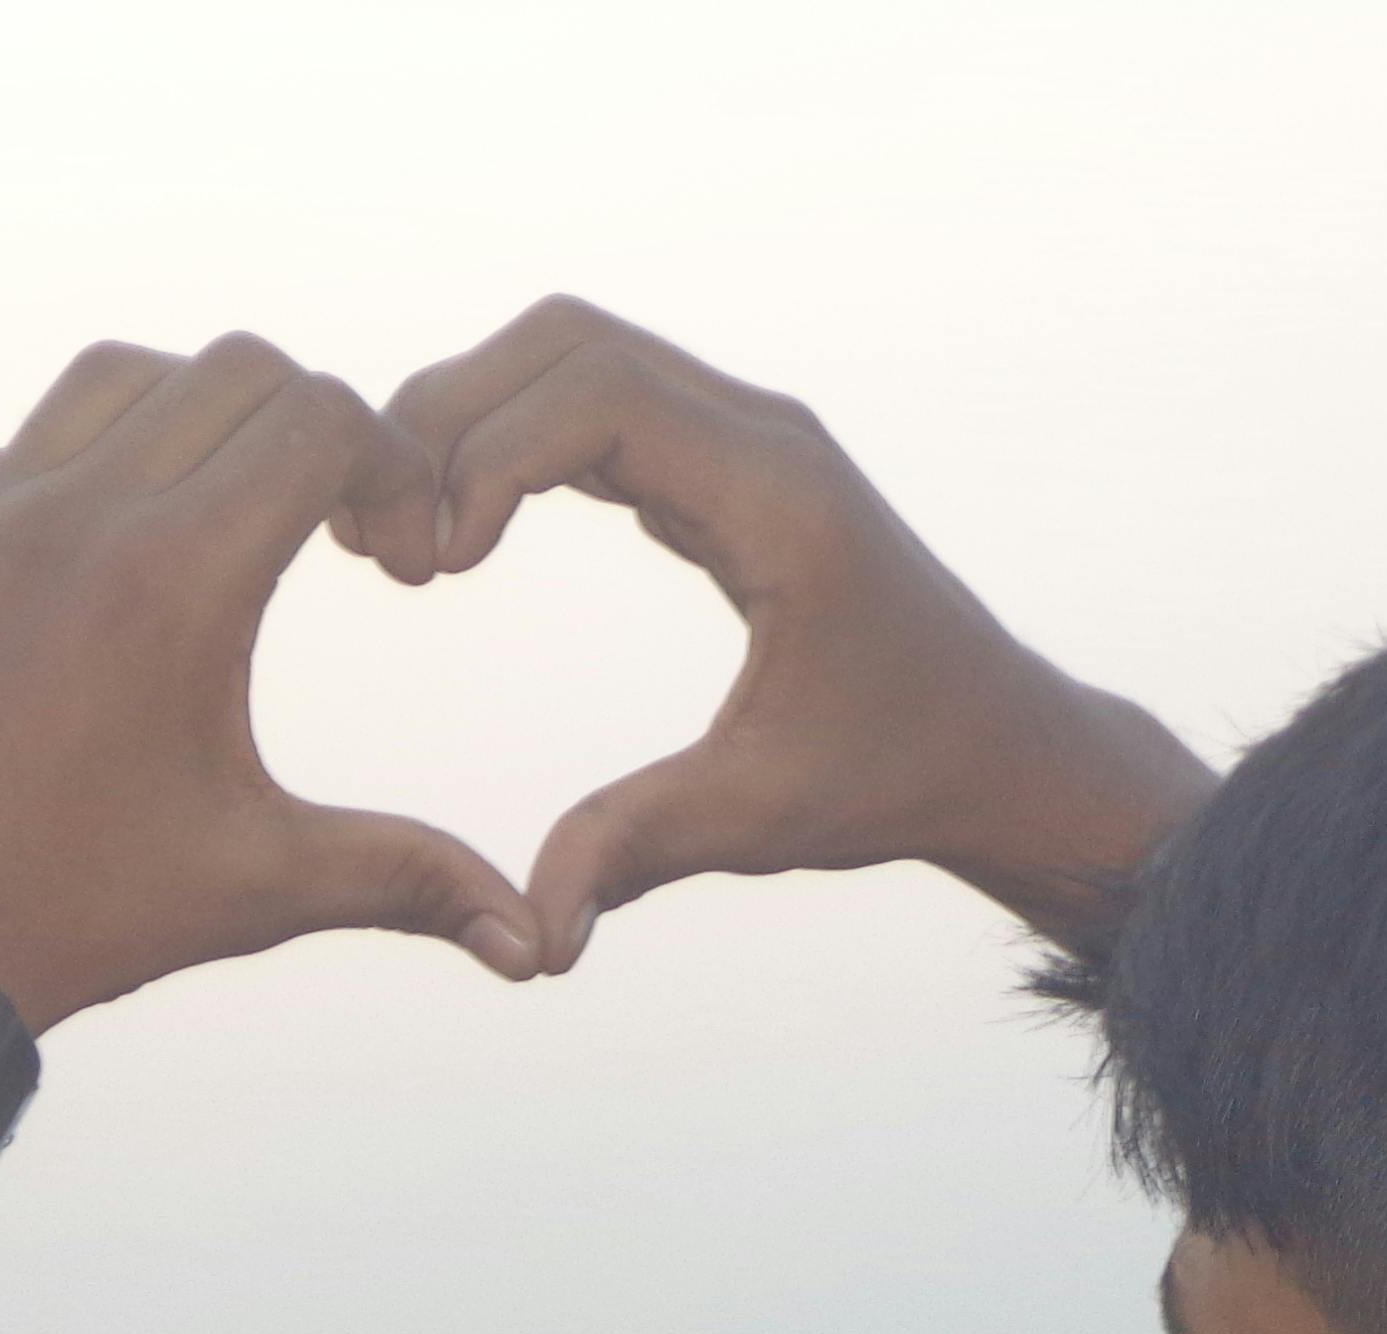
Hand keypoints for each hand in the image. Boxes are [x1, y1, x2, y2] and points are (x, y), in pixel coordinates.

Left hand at [0, 335, 538, 1029]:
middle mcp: (73, 515)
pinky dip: (98, 472)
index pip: (319, 418)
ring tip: (232, 523)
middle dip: (315, 430)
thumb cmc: (72, 914)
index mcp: (175, 578)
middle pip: (235, 372)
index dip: (394, 466)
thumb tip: (536, 945)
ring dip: (201, 423)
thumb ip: (405, 879)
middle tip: (341, 531)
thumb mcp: (255, 887)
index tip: (405, 557)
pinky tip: (124, 575)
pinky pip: (26, 451)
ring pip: (121, 379)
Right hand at [350, 299, 1214, 968]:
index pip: (595, 393)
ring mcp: (744, 440)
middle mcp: (761, 437)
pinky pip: (599, 407)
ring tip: (410, 544)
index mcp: (776, 497)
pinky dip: (516, 445)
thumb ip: (639, 849)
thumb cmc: (899, 774)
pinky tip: (465, 536)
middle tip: (388, 547)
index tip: (436, 569)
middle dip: (454, 416)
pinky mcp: (726, 467)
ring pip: (575, 356)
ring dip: (475, 422)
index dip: (487, 456)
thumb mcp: (765, 818)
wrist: (998, 745)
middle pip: (567, 341)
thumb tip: (533, 938)